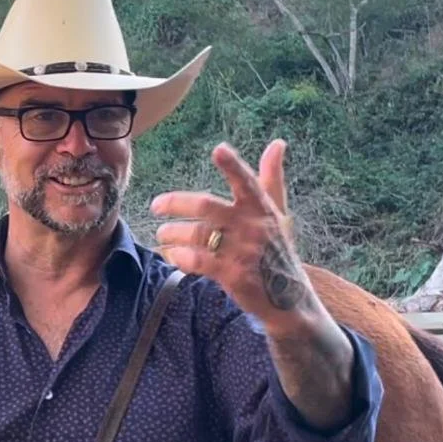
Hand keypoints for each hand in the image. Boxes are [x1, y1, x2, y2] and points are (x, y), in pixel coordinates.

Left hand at [151, 140, 313, 328]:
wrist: (287, 298)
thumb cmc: (276, 250)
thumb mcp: (277, 214)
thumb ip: (271, 178)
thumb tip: (277, 143)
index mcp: (263, 208)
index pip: (247, 182)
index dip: (233, 166)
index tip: (218, 149)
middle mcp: (254, 227)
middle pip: (206, 206)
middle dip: (175, 203)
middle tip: (156, 206)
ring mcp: (244, 251)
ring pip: (197, 234)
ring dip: (173, 233)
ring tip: (162, 235)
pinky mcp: (234, 275)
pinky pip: (198, 260)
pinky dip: (181, 256)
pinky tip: (173, 255)